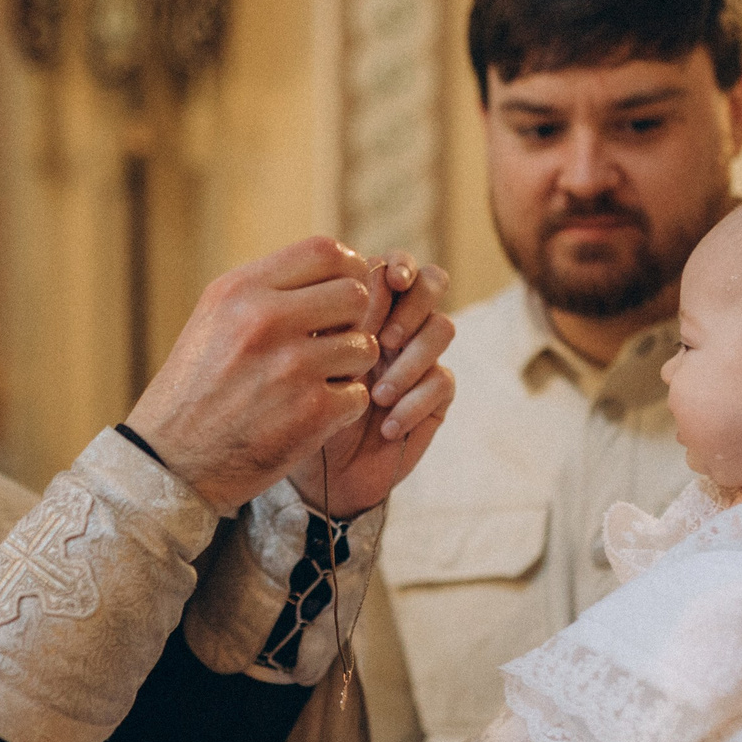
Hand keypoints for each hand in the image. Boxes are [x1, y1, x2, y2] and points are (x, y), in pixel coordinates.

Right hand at [126, 237, 386, 513]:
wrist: (171, 462)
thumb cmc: (196, 388)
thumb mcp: (215, 319)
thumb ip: (268, 290)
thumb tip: (336, 268)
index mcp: (240, 290)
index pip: (326, 250)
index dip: (347, 270)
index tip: (340, 295)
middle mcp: (266, 321)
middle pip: (355, 294)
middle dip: (352, 320)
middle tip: (330, 343)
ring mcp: (292, 367)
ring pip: (364, 347)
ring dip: (348, 368)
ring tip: (316, 381)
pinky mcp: (311, 413)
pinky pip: (359, 395)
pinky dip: (341, 408)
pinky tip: (310, 414)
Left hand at [290, 253, 455, 518]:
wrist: (319, 475)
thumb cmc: (298, 412)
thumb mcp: (301, 362)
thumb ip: (326, 322)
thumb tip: (353, 288)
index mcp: (366, 307)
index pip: (394, 265)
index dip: (400, 266)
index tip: (392, 281)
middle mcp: (397, 326)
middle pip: (431, 283)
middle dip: (414, 304)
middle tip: (386, 339)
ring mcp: (418, 358)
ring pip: (441, 328)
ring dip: (410, 361)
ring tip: (378, 394)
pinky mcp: (435, 395)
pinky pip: (442, 380)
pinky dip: (414, 402)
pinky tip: (386, 428)